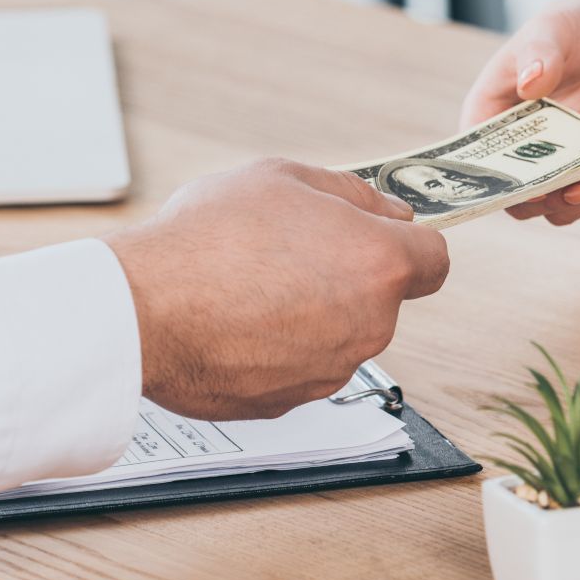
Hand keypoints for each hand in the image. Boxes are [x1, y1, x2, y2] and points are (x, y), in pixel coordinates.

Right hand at [105, 160, 450, 418]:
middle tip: (288, 251)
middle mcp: (368, 324)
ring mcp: (330, 369)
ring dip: (309, 313)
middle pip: (379, 298)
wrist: (145, 309)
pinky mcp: (290, 401)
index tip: (382, 238)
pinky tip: (234, 321)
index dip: (407, 244)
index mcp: (379, 264)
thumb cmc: (208, 240)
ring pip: (336, 334)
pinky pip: (296, 367)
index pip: (435, 259)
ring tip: (249, 285)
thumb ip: (351, 192)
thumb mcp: (283, 177)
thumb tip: (382, 208)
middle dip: (344, 275)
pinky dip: (275, 348)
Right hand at [459, 0, 579, 224]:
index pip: (483, 165)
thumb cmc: (568, 30)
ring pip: (567, 202)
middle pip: (525, 197)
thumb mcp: (552, 30)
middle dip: (556, 200)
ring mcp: (560, 161)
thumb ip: (539, 53)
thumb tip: (531, 82)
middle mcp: (521, 149)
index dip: (502, 185)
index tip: (534, 188)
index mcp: (492, 118)